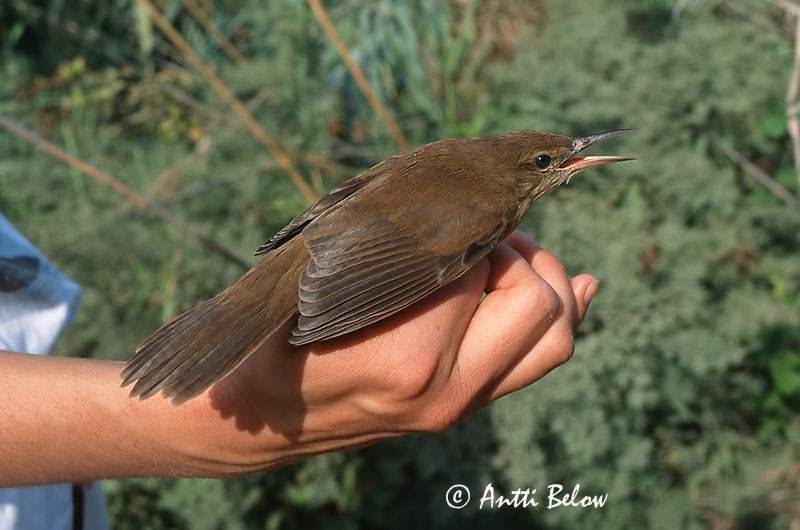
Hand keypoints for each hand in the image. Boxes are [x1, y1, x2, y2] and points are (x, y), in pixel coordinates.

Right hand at [194, 231, 597, 473]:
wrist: (265, 417)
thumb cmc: (279, 338)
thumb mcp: (317, 282)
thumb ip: (392, 253)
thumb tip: (464, 219)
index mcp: (407, 354)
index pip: (483, 267)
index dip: (475, 228)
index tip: (455, 214)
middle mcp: (446, 387)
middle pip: (538, 304)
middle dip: (524, 253)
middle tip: (490, 234)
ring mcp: (459, 405)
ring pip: (554, 339)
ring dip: (548, 284)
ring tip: (514, 257)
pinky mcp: (463, 408)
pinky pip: (537, 364)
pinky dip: (564, 319)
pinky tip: (576, 288)